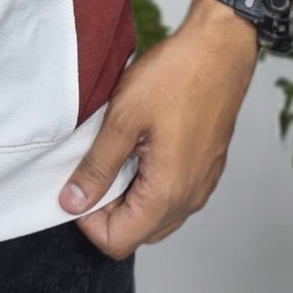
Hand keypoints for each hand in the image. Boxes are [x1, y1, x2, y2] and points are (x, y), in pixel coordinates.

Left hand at [57, 2, 260, 258]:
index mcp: (167, 193)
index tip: (78, 185)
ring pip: (155, 215)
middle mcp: (190, 198)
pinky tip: (138, 145)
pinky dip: (149, 183)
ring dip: (129, 196)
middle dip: (108, 210)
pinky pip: (172, 194)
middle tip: (94, 165)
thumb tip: (73, 201)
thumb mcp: (122, 118)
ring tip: (116, 151)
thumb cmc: (176, 76)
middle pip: (137, 233)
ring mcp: (201, 184)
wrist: (219, 49)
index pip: (118, 242)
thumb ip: (97, 166)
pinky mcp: (206, 168)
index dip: (88, 221)